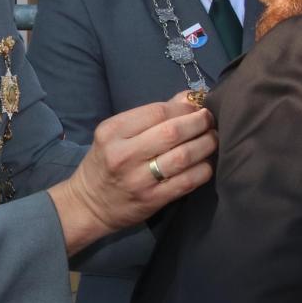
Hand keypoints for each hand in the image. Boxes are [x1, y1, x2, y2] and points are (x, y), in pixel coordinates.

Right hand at [49, 95, 216, 254]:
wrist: (88, 204)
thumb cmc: (106, 162)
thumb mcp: (117, 133)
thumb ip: (151, 115)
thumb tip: (190, 97)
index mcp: (112, 131)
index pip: (157, 111)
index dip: (184, 107)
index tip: (197, 107)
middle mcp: (123, 154)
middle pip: (172, 132)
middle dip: (199, 122)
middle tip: (211, 121)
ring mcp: (138, 179)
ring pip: (183, 156)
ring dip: (206, 144)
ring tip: (213, 139)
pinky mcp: (151, 200)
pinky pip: (187, 182)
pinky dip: (203, 169)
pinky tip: (206, 163)